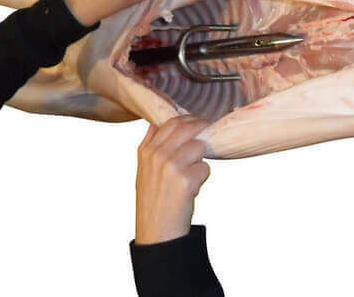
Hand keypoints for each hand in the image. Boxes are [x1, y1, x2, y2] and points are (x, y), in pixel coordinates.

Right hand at [135, 116, 210, 244]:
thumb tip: (165, 122)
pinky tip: (192, 189)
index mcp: (146, 151)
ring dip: (201, 158)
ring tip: (193, 173)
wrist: (157, 234)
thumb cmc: (154, 200)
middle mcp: (157, 155)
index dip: (187, 119)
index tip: (197, 122)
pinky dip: (203, 177)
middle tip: (209, 132)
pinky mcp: (185, 180)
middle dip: (201, 128)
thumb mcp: (144, 169)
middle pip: (186, 128)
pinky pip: (205, 167)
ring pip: (199, 146)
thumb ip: (153, 144)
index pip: (170, 122)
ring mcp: (171, 166)